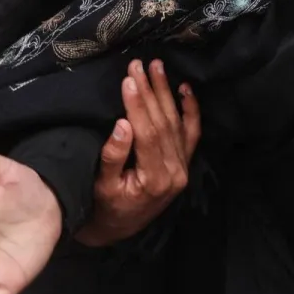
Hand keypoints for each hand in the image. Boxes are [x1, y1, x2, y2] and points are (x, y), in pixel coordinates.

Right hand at [75, 60, 200, 247]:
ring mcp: (183, 167)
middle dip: (150, 91)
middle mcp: (175, 172)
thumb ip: (113, 157)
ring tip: (156, 67)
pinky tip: (184, 89)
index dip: (138, 105)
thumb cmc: (105, 208)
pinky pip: (191, 133)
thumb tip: (122, 125)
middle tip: (138, 65)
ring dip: (166, 93)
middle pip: (164, 123)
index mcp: (155, 179)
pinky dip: (190, 110)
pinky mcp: (184, 164)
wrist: (120, 229)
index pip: (149, 133)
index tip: (128, 80)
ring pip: (177, 123)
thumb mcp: (102, 187)